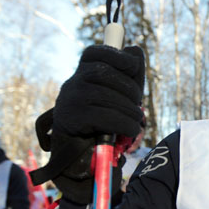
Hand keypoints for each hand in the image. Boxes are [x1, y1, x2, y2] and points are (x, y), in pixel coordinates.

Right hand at [29, 45, 144, 203]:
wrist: (80, 159)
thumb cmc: (103, 125)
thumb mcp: (118, 98)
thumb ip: (129, 75)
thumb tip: (135, 49)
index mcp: (81, 75)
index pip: (95, 53)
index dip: (116, 55)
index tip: (133, 66)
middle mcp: (72, 84)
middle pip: (104, 74)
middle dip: (129, 89)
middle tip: (139, 106)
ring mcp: (68, 101)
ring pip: (104, 95)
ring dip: (129, 110)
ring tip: (138, 121)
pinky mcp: (71, 119)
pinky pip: (102, 116)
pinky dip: (123, 123)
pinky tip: (132, 130)